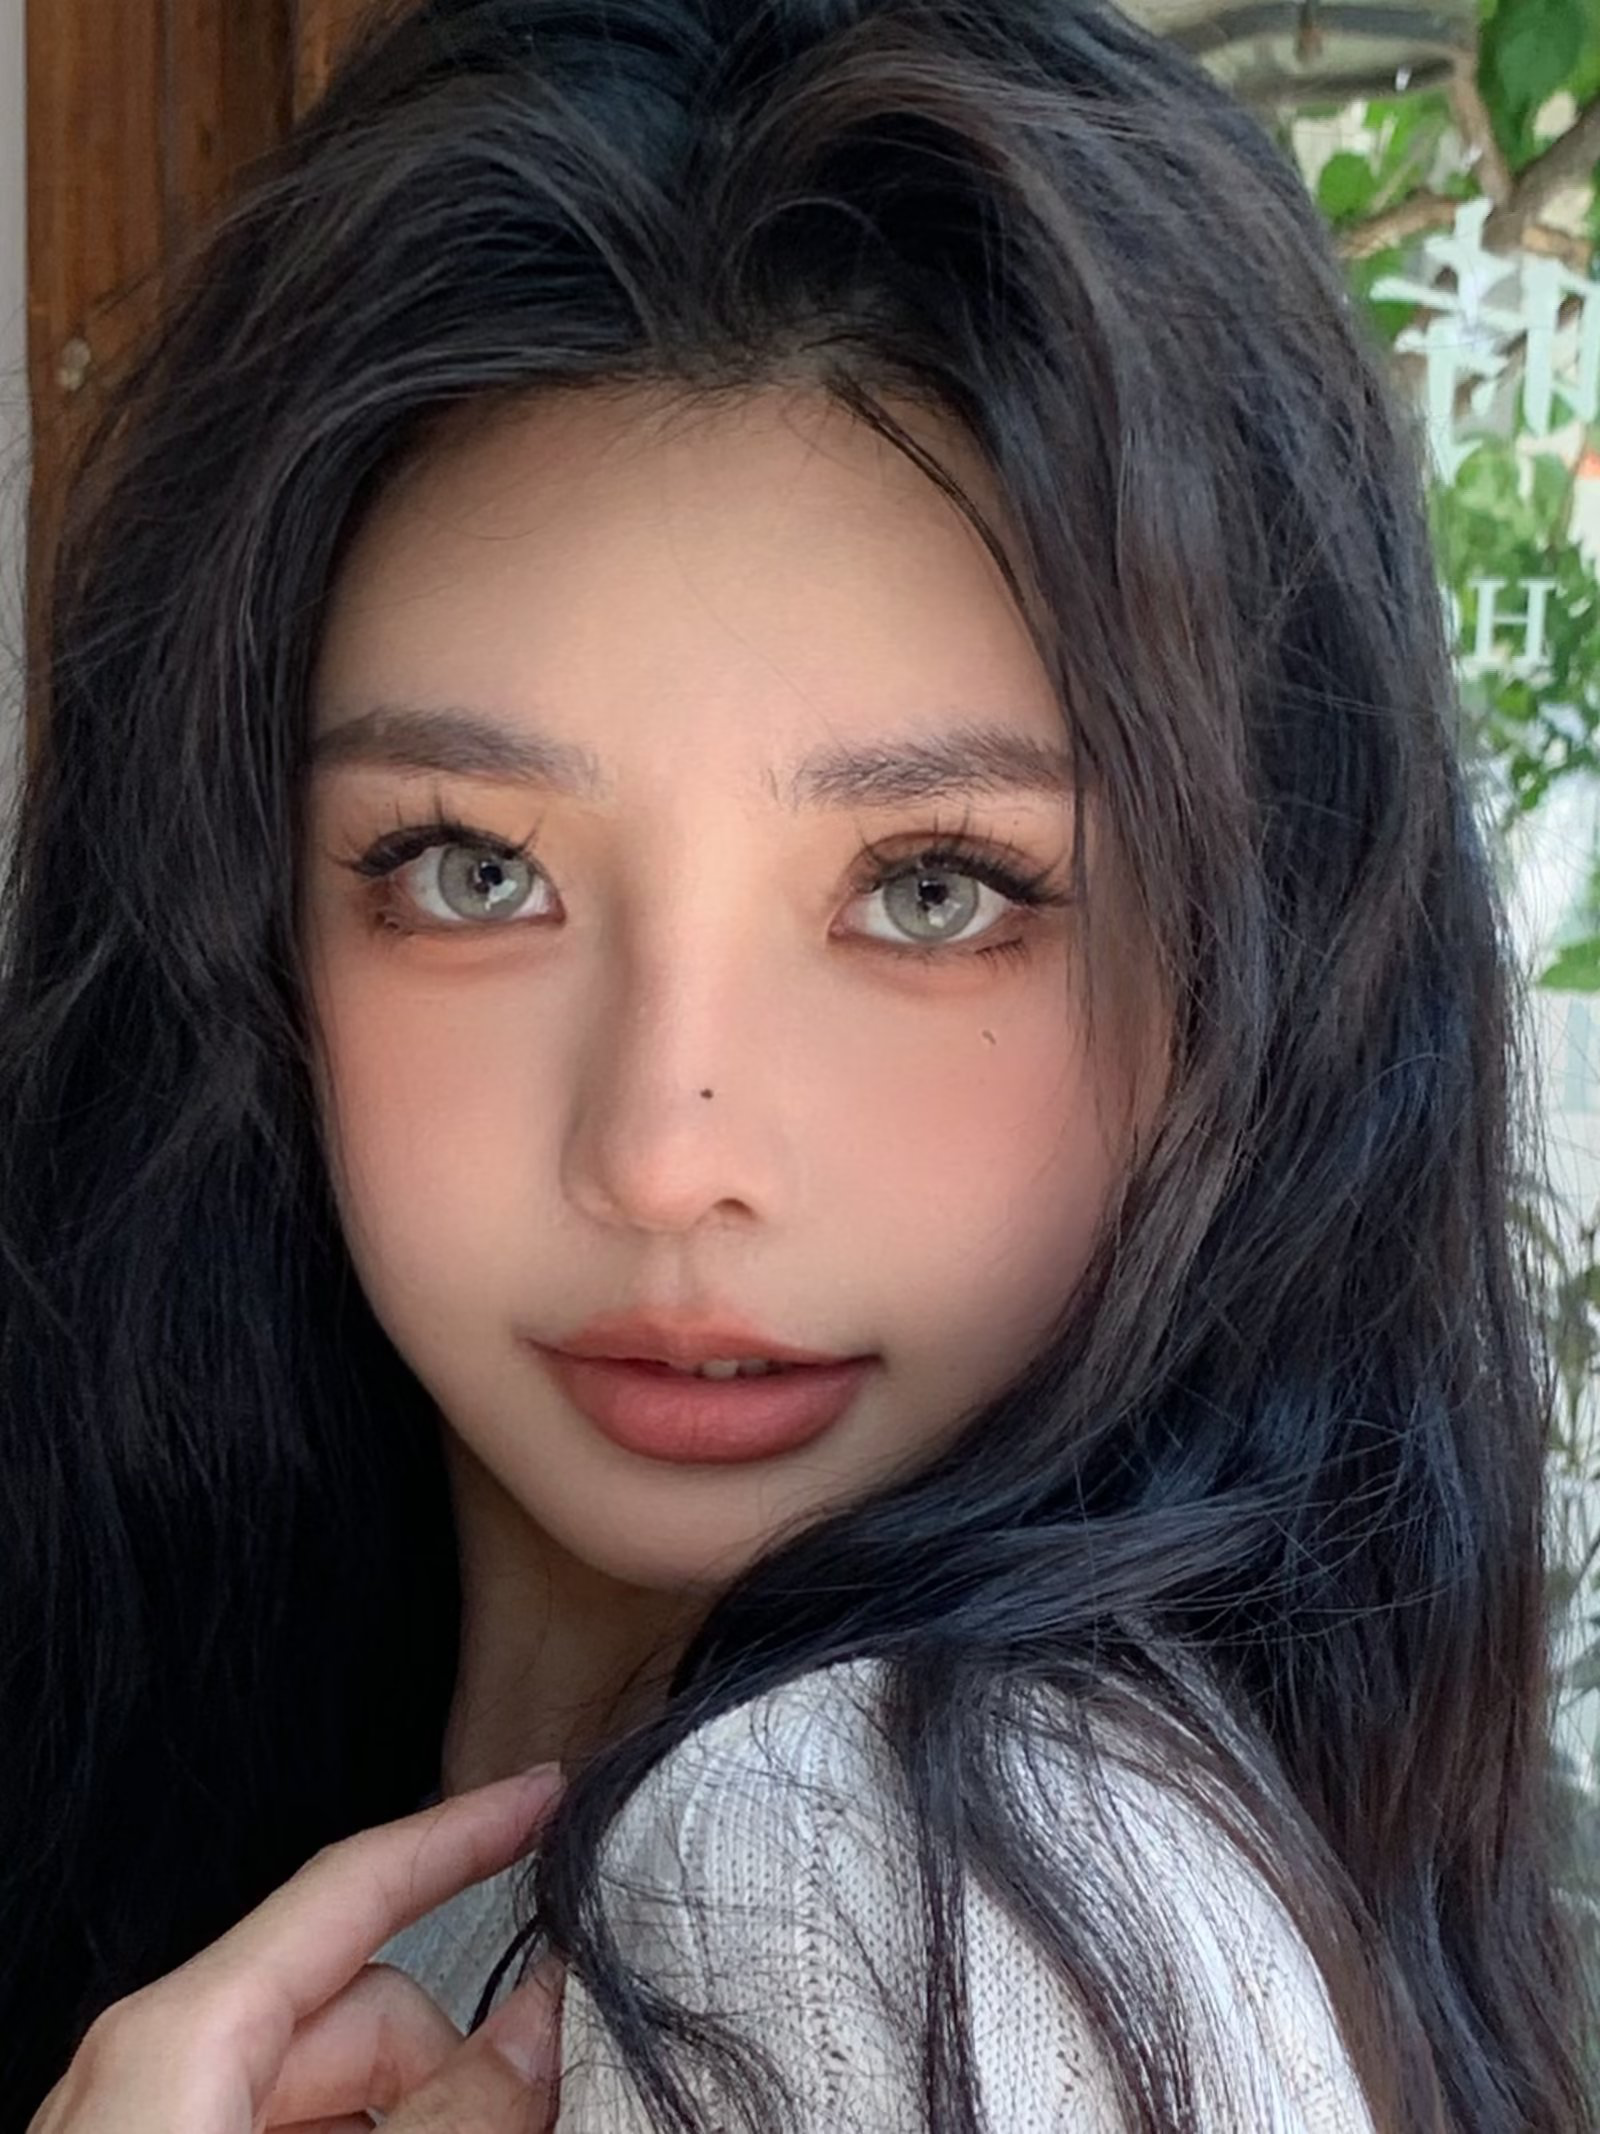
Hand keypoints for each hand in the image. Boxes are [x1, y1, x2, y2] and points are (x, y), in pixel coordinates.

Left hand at [28, 1766, 569, 2133]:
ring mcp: (156, 2121)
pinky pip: (287, 2125)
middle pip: (364, 2004)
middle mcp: (162, 2062)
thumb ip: (448, 2108)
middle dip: (452, 2056)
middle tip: (527, 2113)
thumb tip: (541, 2021)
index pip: (354, 1882)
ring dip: (412, 2113)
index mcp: (183, 2034)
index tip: (543, 1793)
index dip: (462, 1830)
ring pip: (338, 2081)